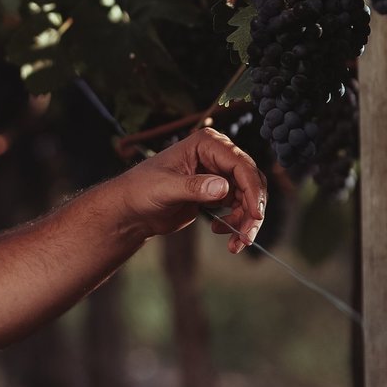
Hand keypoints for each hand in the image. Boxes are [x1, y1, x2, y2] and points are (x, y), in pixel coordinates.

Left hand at [112, 127, 265, 254]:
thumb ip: (194, 187)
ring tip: (236, 243)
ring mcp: (218, 173)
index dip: (252, 189)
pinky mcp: (217, 192)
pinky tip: (221, 232)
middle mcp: (217, 154)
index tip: (255, 215)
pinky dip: (237, 223)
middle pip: (251, 181)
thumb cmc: (141, 191)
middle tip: (247, 236)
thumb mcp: (165, 189)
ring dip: (246, 221)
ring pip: (249, 197)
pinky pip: (240, 207)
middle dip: (252, 210)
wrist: (131, 210)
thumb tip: (223, 187)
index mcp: (206, 143)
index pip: (241, 164)